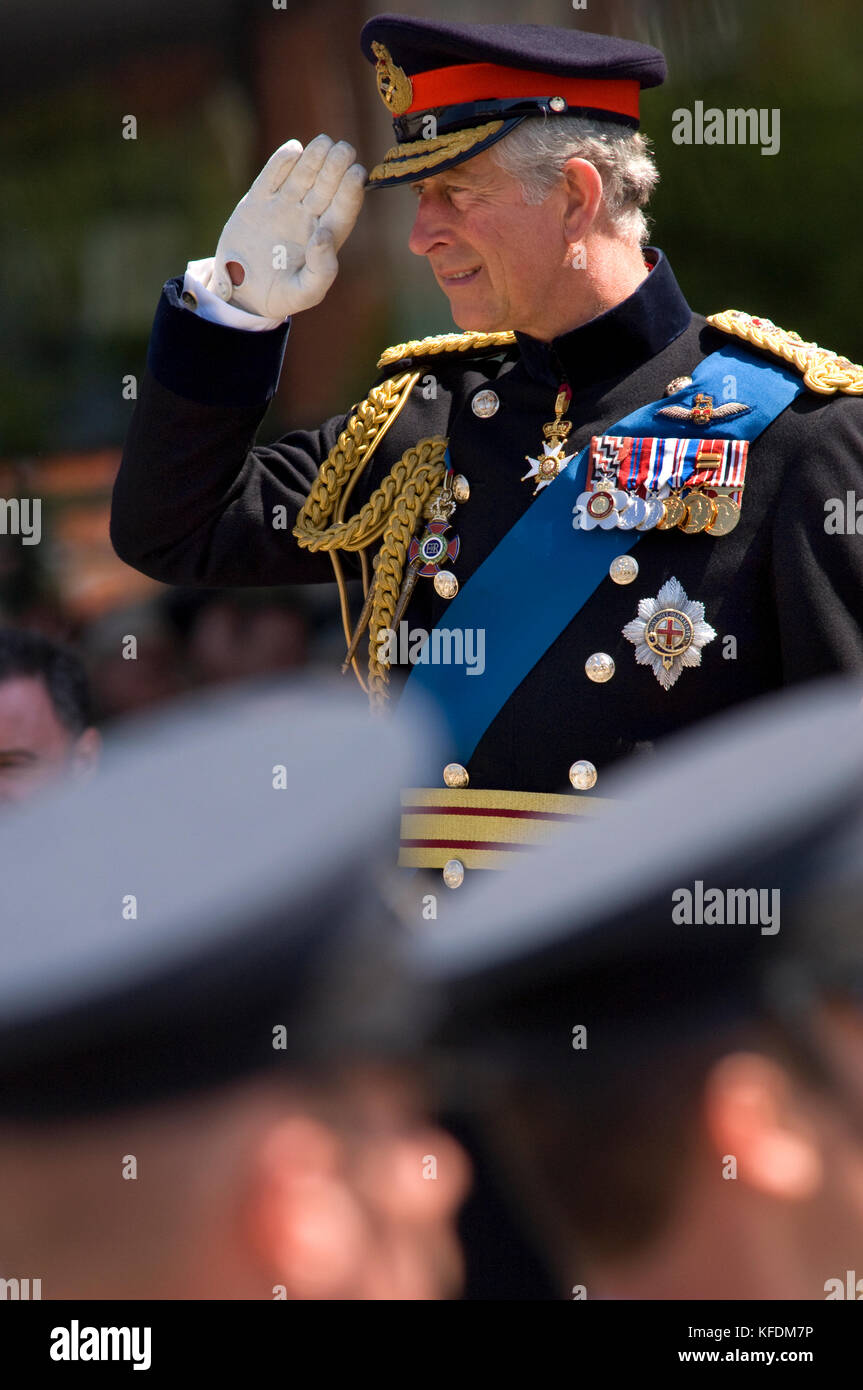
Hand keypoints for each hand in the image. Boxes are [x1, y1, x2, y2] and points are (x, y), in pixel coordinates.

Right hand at [210, 135, 365, 317]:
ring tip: (323, 143)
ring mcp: (284, 205)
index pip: (343, 209)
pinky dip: (282, 162)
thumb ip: (321, 272)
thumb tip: (324, 236)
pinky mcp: (259, 200)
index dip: (351, 191)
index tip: (356, 174)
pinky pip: (272, 176)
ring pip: (303, 175)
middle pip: (327, 185)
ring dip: (314, 158)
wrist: (241, 293)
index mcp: (325, 238)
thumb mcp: (304, 293)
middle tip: (344, 150)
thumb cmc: (280, 296)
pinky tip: (294, 150)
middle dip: (336, 166)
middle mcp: (308, 217)